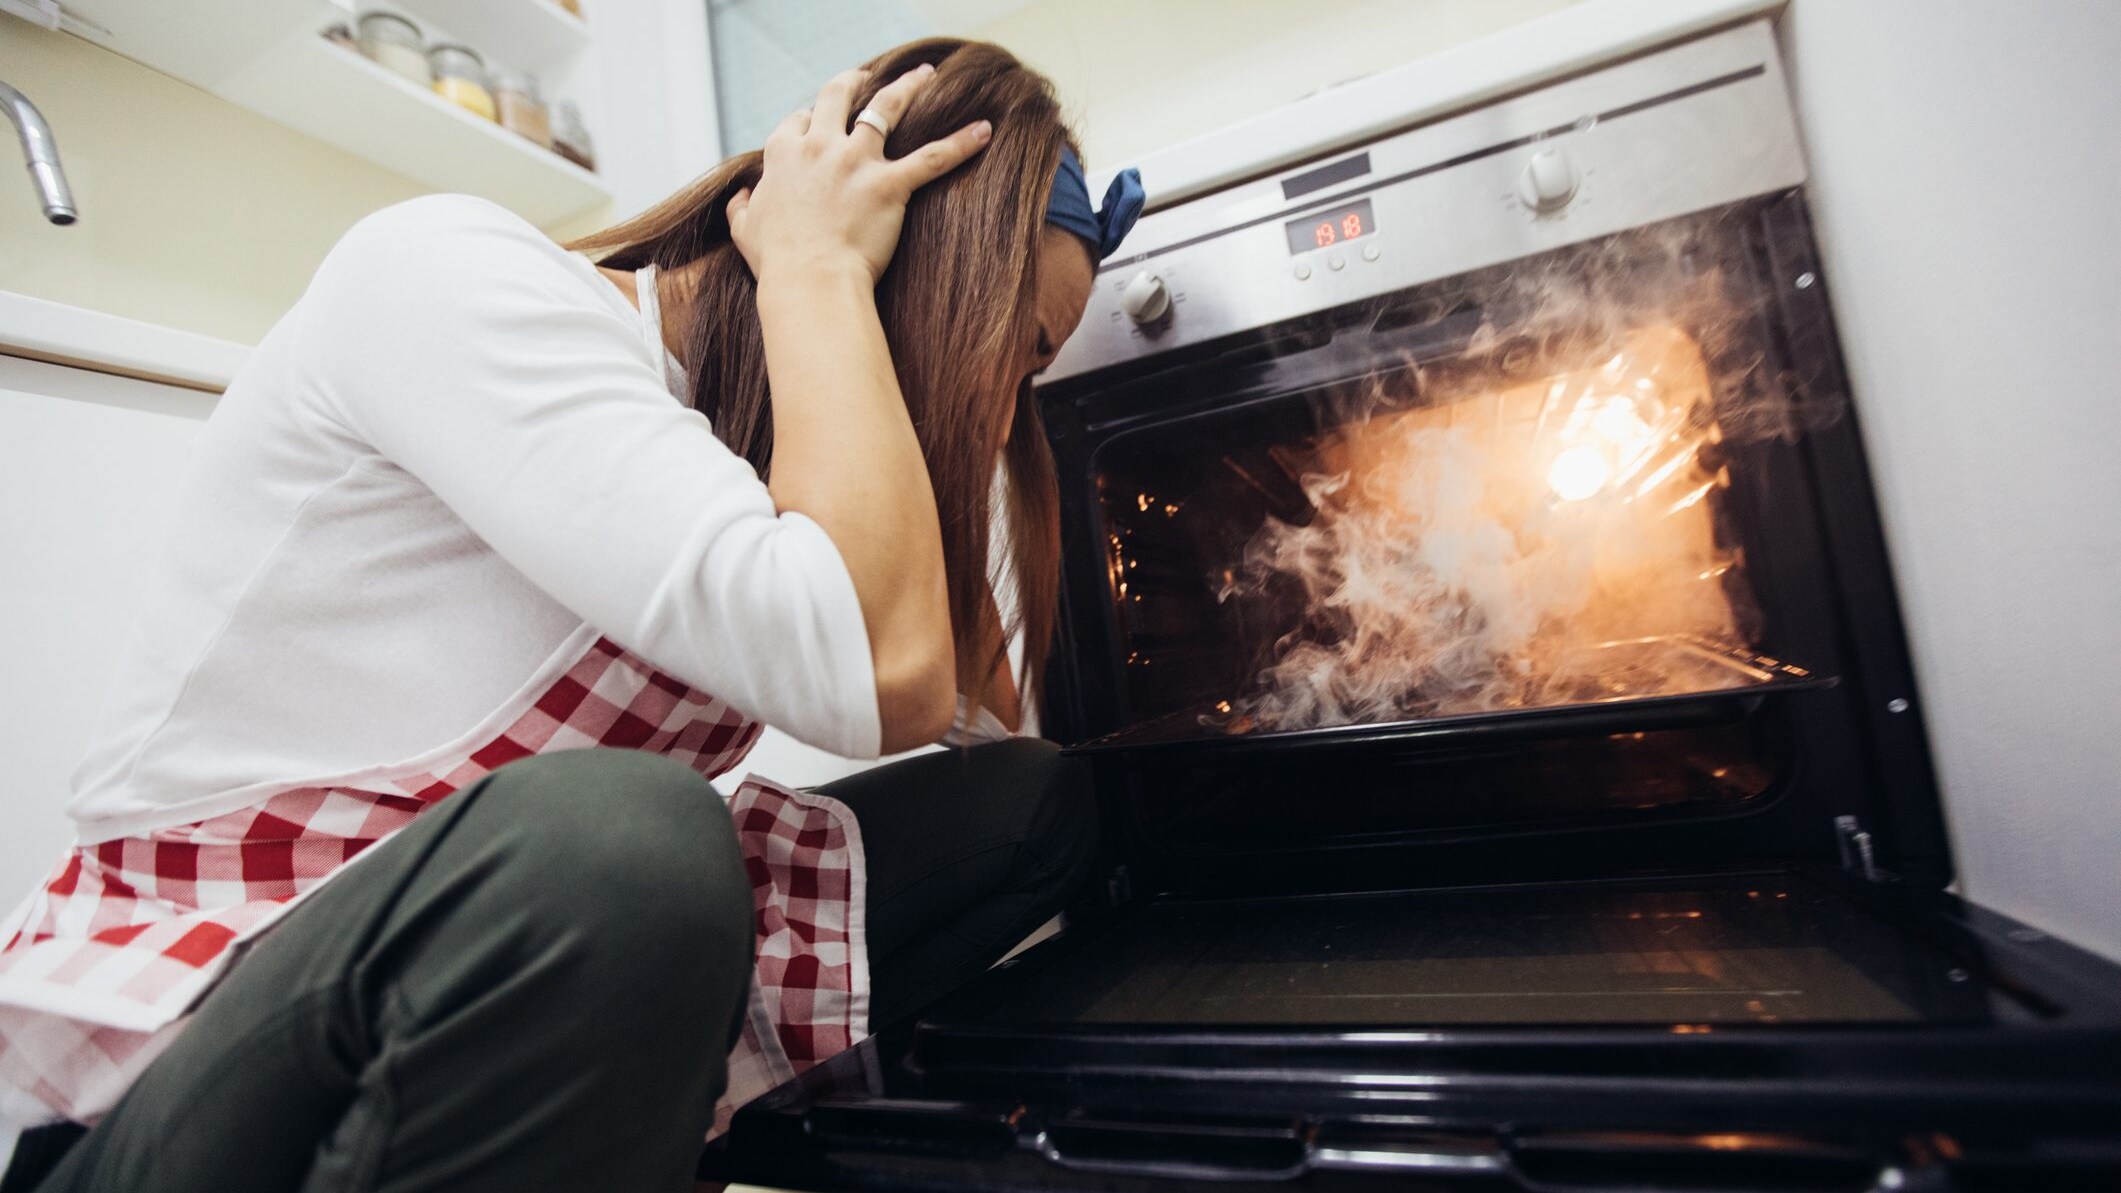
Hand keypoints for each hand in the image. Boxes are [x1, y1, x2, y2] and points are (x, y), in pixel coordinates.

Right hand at [727, 65, 993, 287]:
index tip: (817, 123)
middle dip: (853, 81)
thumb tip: (740, 197)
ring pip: (886, 108)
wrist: (809, 282)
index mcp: (783, 153)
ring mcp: (856, 161)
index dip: (809, 119)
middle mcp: (820, 146)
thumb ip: (741, 207)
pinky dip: (961, 142)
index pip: (798, 120)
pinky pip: (933, 157)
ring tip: (924, 75)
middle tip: (866, 77)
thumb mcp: (744, 230)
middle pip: (838, 97)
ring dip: (906, 87)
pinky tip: (984, 130)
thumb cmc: (777, 261)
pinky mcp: (889, 184)